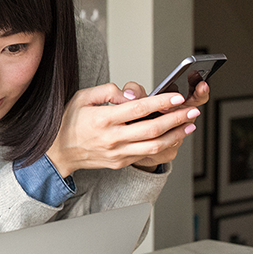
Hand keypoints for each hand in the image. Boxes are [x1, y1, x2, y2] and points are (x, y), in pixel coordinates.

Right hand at [46, 82, 202, 176]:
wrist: (59, 152)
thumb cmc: (70, 121)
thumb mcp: (82, 97)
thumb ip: (108, 91)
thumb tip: (132, 95)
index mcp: (103, 119)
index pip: (139, 109)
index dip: (161, 102)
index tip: (178, 96)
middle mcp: (112, 138)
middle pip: (153, 129)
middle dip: (177, 118)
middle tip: (193, 110)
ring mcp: (117, 153)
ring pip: (154, 145)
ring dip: (176, 134)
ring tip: (190, 124)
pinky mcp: (120, 162)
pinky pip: (146, 154)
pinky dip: (164, 145)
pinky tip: (174, 136)